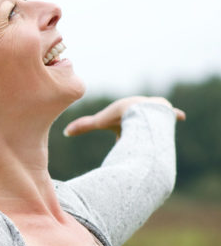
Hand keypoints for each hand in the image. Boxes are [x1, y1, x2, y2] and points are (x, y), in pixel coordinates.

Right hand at [63, 96, 185, 137]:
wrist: (140, 110)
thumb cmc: (119, 116)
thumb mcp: (100, 122)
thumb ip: (83, 127)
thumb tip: (65, 132)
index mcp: (124, 111)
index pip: (120, 123)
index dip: (120, 129)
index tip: (119, 134)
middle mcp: (137, 110)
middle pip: (137, 120)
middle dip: (137, 125)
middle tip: (136, 133)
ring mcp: (151, 113)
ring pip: (153, 119)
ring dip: (154, 123)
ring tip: (155, 131)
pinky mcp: (166, 116)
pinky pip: (172, 115)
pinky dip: (175, 116)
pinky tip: (180, 117)